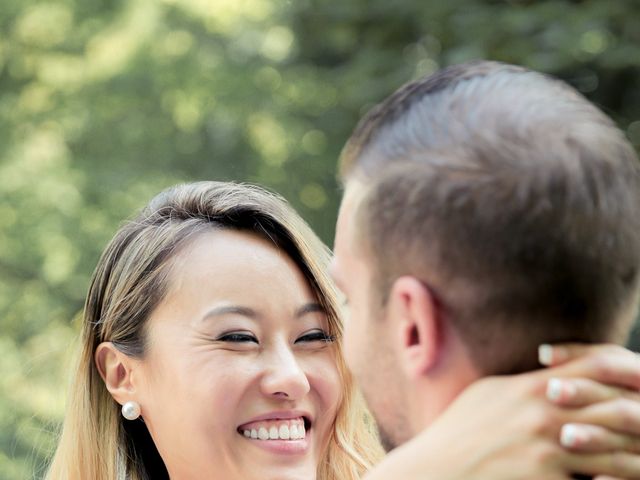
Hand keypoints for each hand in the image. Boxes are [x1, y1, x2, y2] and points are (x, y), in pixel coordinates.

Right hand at [364, 343, 639, 479]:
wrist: (436, 471)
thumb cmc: (457, 432)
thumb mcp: (487, 395)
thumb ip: (523, 383)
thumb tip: (550, 376)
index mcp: (532, 386)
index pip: (597, 365)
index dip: (631, 370)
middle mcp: (545, 413)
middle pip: (617, 408)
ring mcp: (547, 449)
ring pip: (616, 452)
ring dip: (639, 457)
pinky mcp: (547, 479)